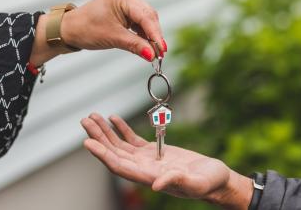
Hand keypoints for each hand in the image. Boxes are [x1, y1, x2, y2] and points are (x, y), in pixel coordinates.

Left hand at [30, 0, 166, 65]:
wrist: (70, 29)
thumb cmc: (86, 28)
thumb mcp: (113, 38)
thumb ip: (135, 45)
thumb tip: (152, 55)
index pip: (146, 17)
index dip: (156, 34)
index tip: (161, 50)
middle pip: (149, 17)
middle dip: (155, 35)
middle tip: (160, 53)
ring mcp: (126, 5)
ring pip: (146, 21)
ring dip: (150, 36)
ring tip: (153, 52)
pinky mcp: (125, 14)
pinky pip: (140, 24)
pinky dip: (144, 35)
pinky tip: (145, 46)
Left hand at [81, 113, 252, 208]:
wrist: (215, 178)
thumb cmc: (209, 183)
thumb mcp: (196, 183)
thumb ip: (177, 182)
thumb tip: (156, 184)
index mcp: (149, 177)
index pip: (119, 167)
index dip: (103, 155)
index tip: (88, 142)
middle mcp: (143, 169)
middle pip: (114, 153)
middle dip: (99, 137)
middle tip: (85, 120)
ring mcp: (147, 159)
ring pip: (120, 145)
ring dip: (106, 131)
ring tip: (93, 116)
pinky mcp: (154, 151)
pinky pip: (133, 140)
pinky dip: (122, 129)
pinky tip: (114, 119)